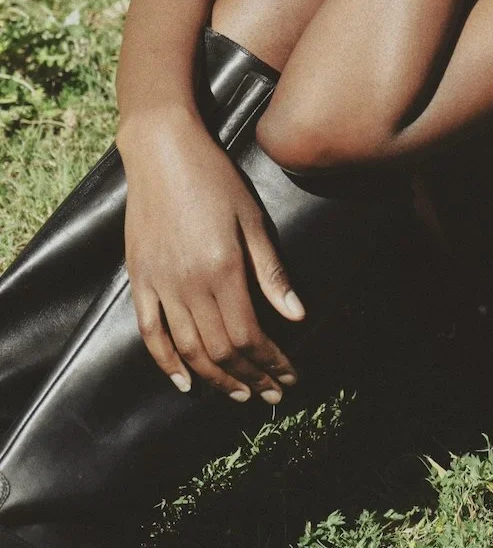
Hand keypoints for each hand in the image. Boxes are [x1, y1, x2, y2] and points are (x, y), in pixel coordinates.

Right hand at [121, 116, 304, 401]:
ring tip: (239, 395)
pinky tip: (185, 382)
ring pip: (188, 350)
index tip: (289, 376)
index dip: (271, 362)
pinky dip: (166, 362)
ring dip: (215, 379)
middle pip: (221, 350)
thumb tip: (298, 316)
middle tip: (271, 394)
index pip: (250, 336)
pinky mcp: (140, 280)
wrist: (162, 153)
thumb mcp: (253, 220)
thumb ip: (272, 273)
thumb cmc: (215, 180)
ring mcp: (160, 285)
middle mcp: (189, 285)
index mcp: (223, 270)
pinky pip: (150, 332)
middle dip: (250, 377)